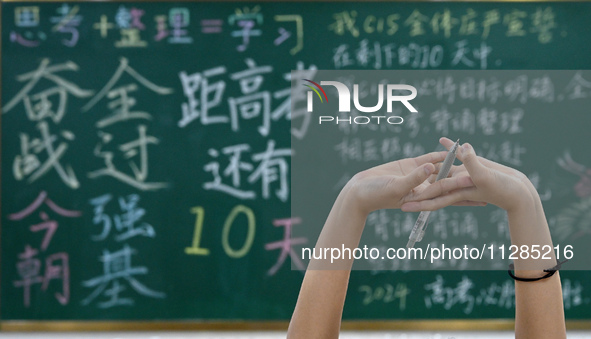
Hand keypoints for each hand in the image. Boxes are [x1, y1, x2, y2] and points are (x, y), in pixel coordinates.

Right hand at [343, 150, 476, 215]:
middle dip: (464, 177)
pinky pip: (426, 159)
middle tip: (484, 172)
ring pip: (439, 169)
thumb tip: (431, 168)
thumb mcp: (396, 187)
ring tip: (472, 160)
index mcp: (420, 197)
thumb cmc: (375, 194)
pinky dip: (438, 154)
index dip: (459, 185)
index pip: (444, 191)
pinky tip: (451, 150)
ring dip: (454, 164)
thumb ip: (414, 178)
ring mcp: (416, 176)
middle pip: (447, 181)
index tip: (475, 180)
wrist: (359, 191)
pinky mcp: (408, 166)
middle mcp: (421, 188)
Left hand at [401, 137, 538, 212]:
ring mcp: (463, 173)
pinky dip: (448, 147)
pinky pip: (457, 154)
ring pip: (440, 168)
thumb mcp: (484, 175)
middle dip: (415, 187)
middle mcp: (456, 184)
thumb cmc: (504, 189)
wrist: (519, 189)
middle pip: (430, 185)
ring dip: (428, 165)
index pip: (432, 199)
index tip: (401, 206)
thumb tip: (460, 148)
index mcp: (456, 192)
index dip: (417, 203)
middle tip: (397, 186)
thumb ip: (471, 162)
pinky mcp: (472, 163)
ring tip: (412, 162)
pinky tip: (441, 139)